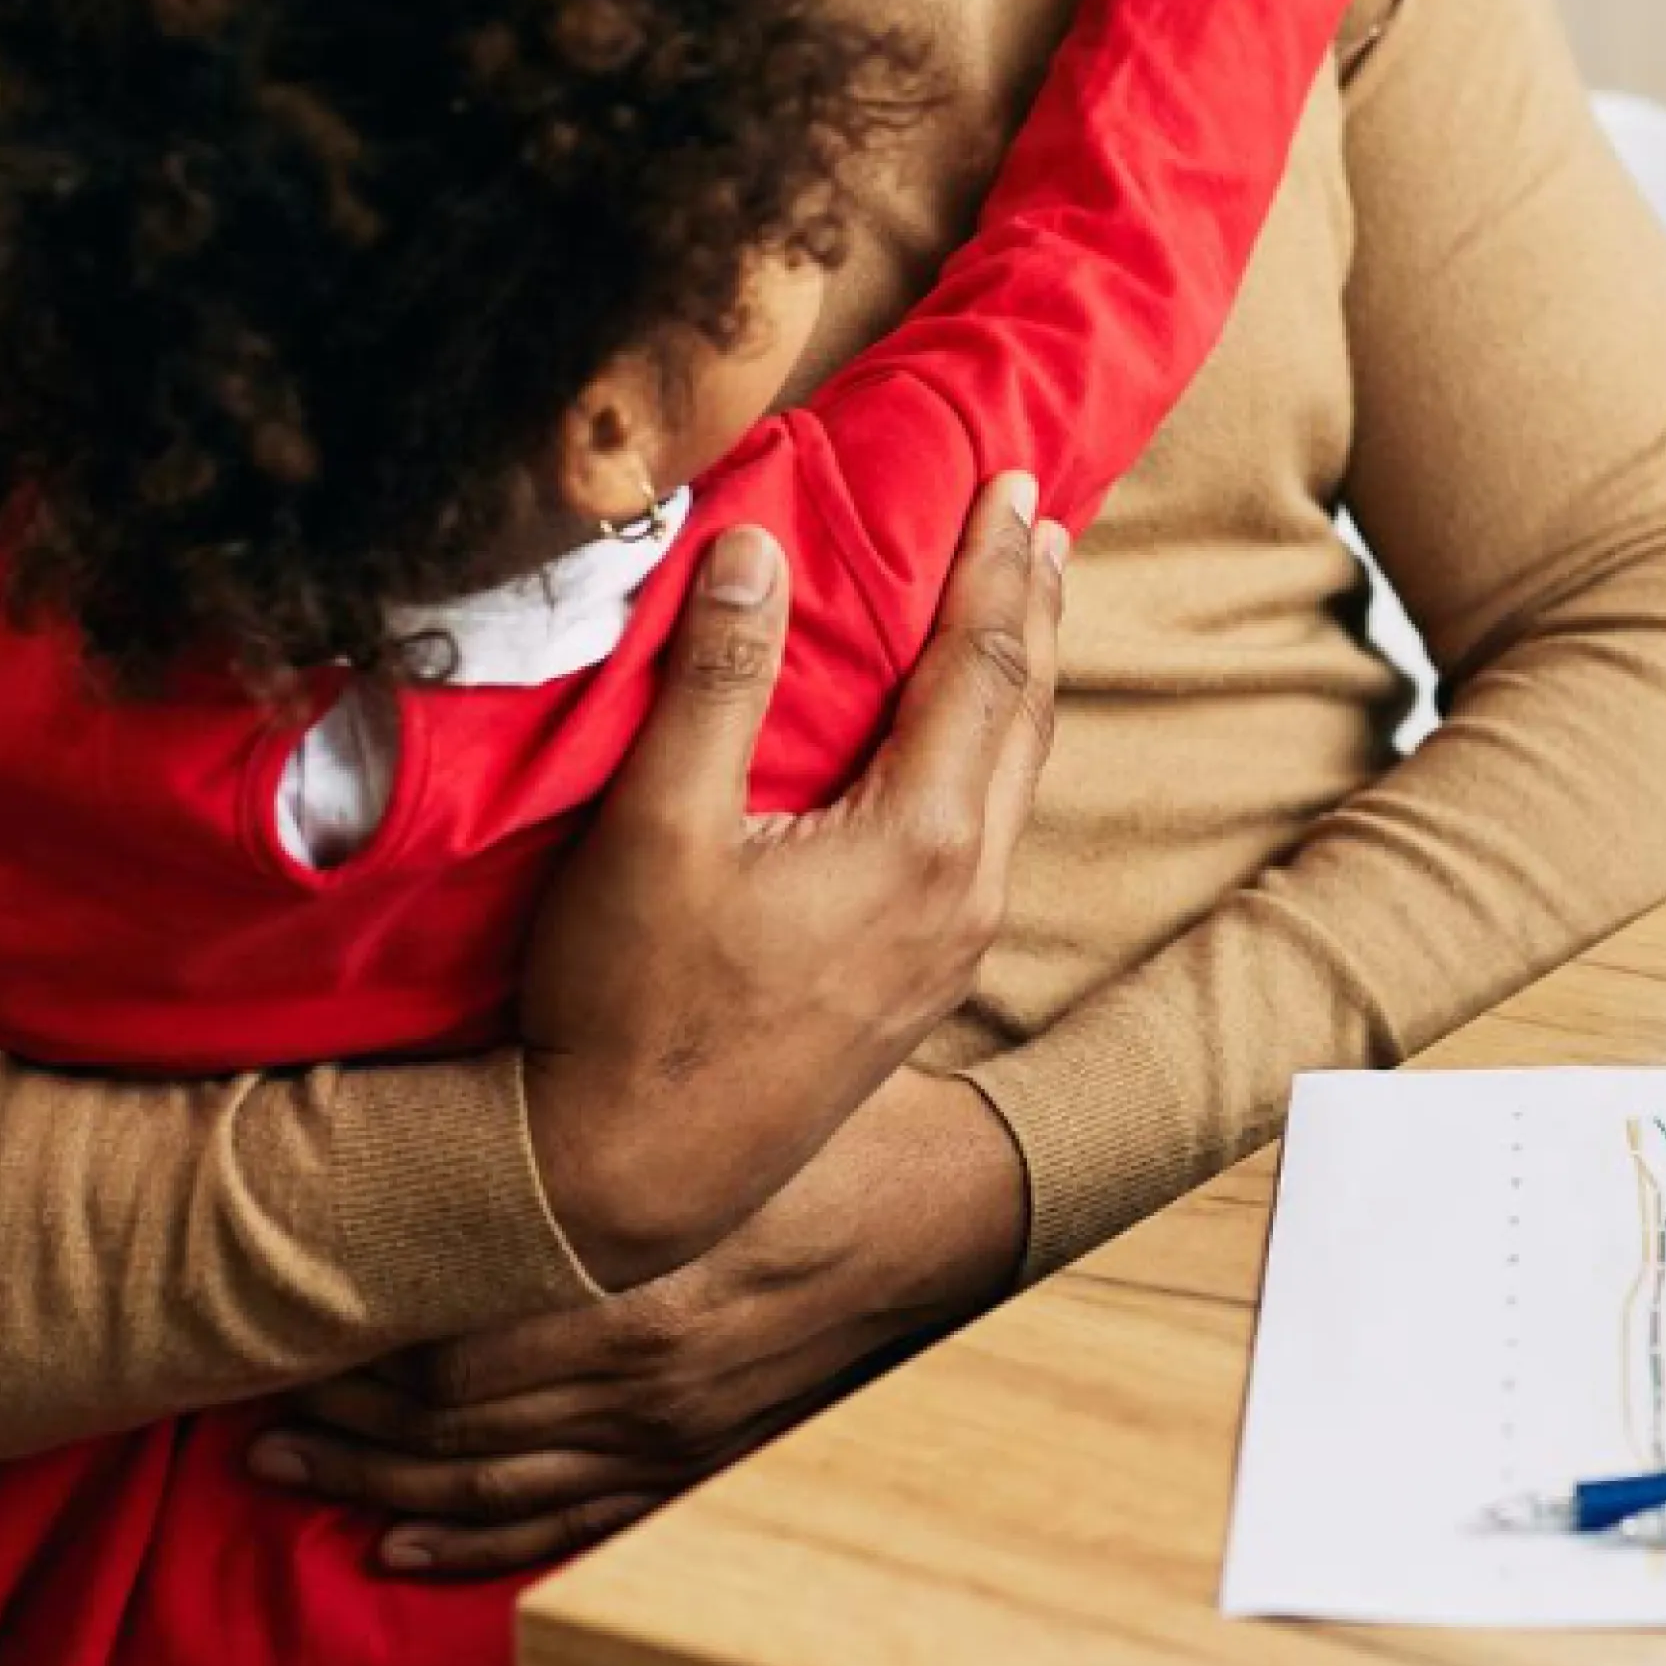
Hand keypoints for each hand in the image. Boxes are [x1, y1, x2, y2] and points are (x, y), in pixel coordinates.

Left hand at [258, 1068, 1028, 1578]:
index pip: (449, 1344)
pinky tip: (401, 1545)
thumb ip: (578, 1115)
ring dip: (378, 1483)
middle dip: (339, 1421)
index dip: (354, 1343)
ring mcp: (669, 1437)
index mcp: (632, 1295)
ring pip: (490, 1484)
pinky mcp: (698, 1463)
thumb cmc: (828, 1132)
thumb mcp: (709, 1107)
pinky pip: (568, 1524)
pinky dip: (475, 1542)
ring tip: (284, 1469)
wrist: (948, 1206)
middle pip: (446, 1423)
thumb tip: (454, 1099)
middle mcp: (638, 1385)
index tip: (281, 1317)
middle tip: (244, 1405)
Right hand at [507, 477, 1065, 1291]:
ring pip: (1013, 784)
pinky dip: (988, 757)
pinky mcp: (921, 987)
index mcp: (919, 842)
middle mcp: (963, 896)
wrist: (626, 1182)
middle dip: (1032, 612)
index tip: (1008, 483)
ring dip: (1018, 687)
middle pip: (1024, 719)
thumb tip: (754, 547)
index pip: (983, 665)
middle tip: (1039, 525)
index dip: (995, 566)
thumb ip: (715, 681)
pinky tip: (959, 749)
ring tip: (1020, 614)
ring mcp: (950, 951)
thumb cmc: (630, 1009)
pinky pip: (984, 836)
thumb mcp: (655, 829)